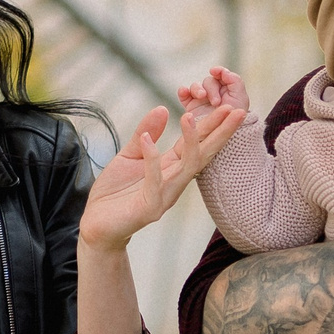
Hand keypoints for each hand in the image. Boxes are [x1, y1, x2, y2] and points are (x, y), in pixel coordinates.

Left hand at [80, 104, 236, 251]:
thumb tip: (162, 108)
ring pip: (186, 167)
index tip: (229, 108)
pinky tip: (146, 139)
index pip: (197, 145)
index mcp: (171, 169)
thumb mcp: (129, 156)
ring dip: (190, 142)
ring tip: (189, 116)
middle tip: (236, 111)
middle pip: (203, 154)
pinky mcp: (149, 208)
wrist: (96, 226)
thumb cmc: (114, 193)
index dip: (213, 126)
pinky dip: (151, 160)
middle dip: (220, 133)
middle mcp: (174, 183)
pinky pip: (154, 182)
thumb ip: (146, 133)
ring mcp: (165, 196)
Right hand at [177, 67, 249, 118]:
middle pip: (208, 81)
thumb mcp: (240, 99)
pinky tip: (184, 92)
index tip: (215, 71)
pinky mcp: (191, 107)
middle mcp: (213, 93)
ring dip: (197, 88)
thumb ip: (235, 81)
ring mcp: (201, 100)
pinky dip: (183, 91)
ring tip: (201, 96)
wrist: (223, 136)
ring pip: (195, 87)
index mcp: (226, 89)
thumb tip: (224, 70)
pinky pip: (184, 96)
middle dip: (212, 88)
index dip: (218, 71)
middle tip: (216, 102)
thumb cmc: (235, 118)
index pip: (220, 75)